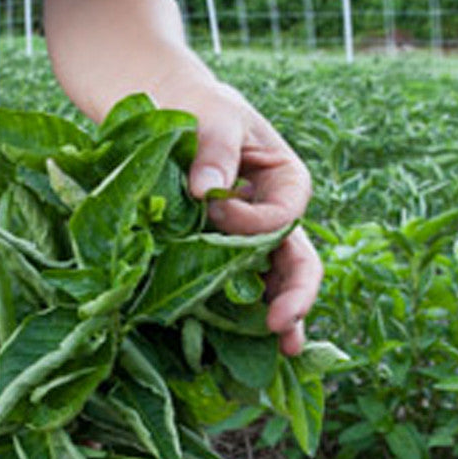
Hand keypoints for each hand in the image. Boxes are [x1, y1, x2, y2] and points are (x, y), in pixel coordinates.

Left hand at [180, 86, 321, 356]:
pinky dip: (237, 317)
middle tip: (282, 328)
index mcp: (286, 183)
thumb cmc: (196, 105)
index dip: (255, 223)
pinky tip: (236, 348)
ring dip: (278, 318)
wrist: (161, 111)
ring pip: (271, 285)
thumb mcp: (211, 115)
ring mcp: (247, 242)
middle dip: (294, 297)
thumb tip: (208, 191)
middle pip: (296, 261)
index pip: (283, 216)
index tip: (215, 209)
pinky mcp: (215, 257)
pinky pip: (232, 289)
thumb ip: (215, 150)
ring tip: (282, 353)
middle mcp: (274, 217)